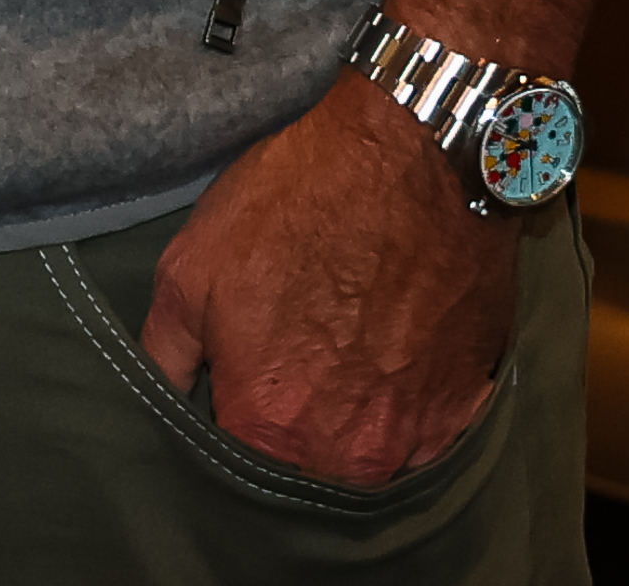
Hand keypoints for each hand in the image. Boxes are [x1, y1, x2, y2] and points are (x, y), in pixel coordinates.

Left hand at [136, 70, 517, 488]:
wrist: (416, 155)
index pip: (229, 466)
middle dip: (284, 431)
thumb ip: (166, 355)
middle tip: (285, 362)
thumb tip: (165, 400)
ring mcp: (414, 437)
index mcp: (270, 429)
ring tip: (336, 352)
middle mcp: (347, 455)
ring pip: (363, 459)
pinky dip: (399, 406)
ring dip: (343, 423)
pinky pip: (421, 436)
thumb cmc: (299, 204)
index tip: (228, 386)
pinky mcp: (463, 406)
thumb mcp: (190, 268)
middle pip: (301, 473)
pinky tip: (386, 352)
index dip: (224, 424)